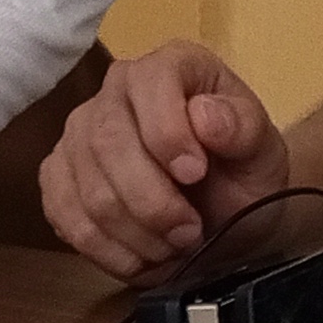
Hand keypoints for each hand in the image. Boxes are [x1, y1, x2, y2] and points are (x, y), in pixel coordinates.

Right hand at [38, 39, 290, 282]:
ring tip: (172, 247)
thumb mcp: (264, 153)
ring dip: (134, 233)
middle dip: (151, 201)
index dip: (167, 133)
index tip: (195, 174)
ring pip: (87, 188)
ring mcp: (79, 133)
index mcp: (171, 66)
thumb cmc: (242, 175)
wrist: (225, 215)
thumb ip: (244, 128)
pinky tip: (139, 256)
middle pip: (108, 143)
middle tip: (189, 232)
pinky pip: (64, 214)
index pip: (150, 84)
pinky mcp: (58, 176)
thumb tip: (205, 115)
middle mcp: (116, 90)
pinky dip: (105, 248)